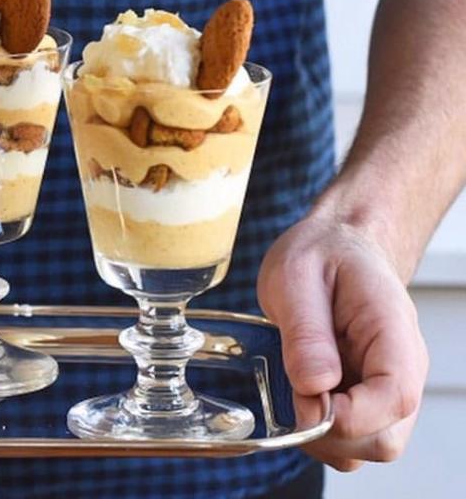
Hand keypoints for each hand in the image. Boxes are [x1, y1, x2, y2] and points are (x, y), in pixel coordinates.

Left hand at [257, 206, 428, 470]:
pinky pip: (349, 437)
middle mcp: (401, 368)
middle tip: (291, 391)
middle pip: (384, 439)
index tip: (305, 396)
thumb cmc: (322, 254)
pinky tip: (298, 392)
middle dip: (330, 432)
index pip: (395, 398)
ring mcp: (385, 386)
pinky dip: (318, 429)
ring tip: (292, 387)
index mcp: (392, 332)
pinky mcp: (366, 397)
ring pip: (367, 447)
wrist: (336, 245)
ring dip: (321, 435)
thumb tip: (314, 386)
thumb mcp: (297, 275)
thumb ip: (306, 332)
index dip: (349, 415)